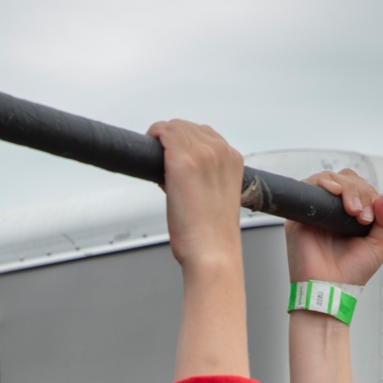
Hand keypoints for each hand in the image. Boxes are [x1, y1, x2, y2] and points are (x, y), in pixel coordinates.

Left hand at [147, 119, 243, 272]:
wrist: (212, 255)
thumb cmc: (211, 238)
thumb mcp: (217, 199)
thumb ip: (206, 179)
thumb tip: (177, 174)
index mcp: (233, 159)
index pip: (206, 135)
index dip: (186, 143)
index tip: (174, 156)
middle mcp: (220, 151)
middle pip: (189, 128)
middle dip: (172, 141)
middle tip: (162, 163)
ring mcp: (202, 154)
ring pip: (175, 127)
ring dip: (162, 140)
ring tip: (156, 162)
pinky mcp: (182, 162)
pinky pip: (163, 132)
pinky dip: (153, 136)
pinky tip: (148, 147)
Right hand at [286, 169, 382, 287]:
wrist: (330, 289)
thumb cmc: (350, 274)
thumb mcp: (379, 246)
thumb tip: (382, 199)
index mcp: (350, 217)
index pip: (360, 188)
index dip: (369, 195)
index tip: (370, 217)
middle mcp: (332, 212)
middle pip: (347, 179)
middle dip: (360, 191)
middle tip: (361, 215)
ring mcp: (316, 212)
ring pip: (331, 179)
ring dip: (346, 188)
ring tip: (352, 210)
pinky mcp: (300, 216)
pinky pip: (310, 185)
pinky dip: (324, 182)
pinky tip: (335, 192)